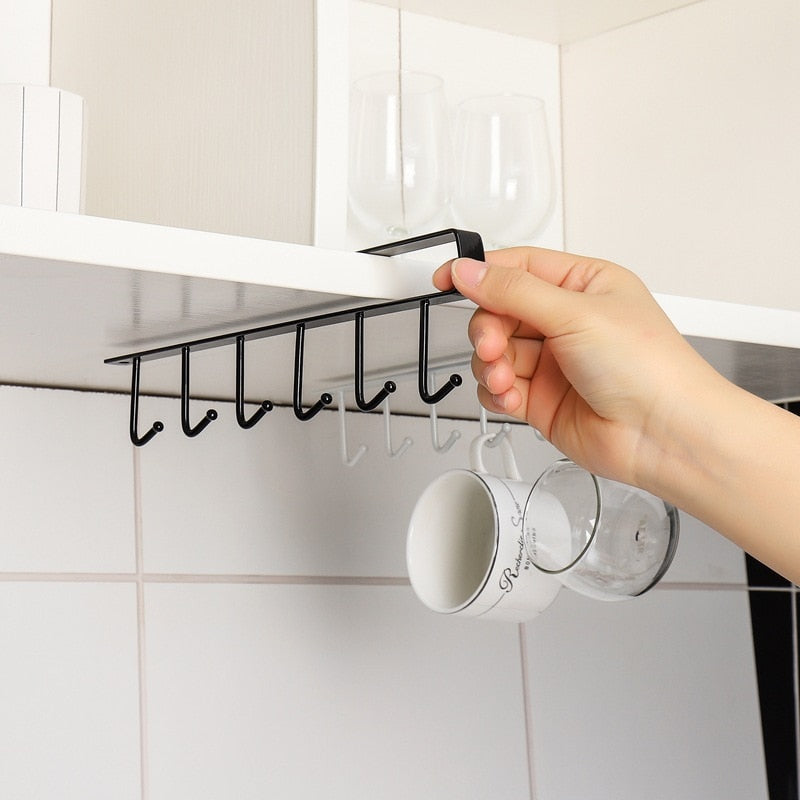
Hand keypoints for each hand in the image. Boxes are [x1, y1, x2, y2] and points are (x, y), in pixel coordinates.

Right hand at [433, 247, 723, 488]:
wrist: (663, 435)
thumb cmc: (648, 368)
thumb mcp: (575, 313)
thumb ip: (513, 291)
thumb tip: (470, 271)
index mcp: (582, 286)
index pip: (517, 268)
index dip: (479, 273)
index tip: (445, 279)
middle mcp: (566, 322)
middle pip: (498, 313)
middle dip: (488, 331)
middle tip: (492, 346)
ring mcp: (553, 362)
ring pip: (495, 353)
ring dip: (492, 366)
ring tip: (508, 379)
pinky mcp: (542, 399)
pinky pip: (500, 388)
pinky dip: (497, 393)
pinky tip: (512, 397)